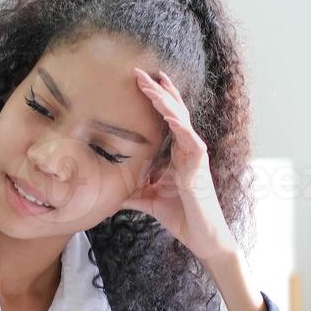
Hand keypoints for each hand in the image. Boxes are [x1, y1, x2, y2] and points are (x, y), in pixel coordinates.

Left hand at [119, 67, 236, 262]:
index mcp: (178, 154)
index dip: (158, 99)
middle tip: (141, 72)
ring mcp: (195, 157)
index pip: (169, 118)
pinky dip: (181, 127)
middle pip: (175, 112)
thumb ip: (131, 193)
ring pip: (182, 120)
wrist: (203, 238)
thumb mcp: (148, 201)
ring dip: (167, 102)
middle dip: (159, 91)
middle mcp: (188, 150)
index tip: (143, 81)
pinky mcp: (200, 169)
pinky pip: (191, 142)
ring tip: (153, 85)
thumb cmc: (182, 217)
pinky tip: (170, 116)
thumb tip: (108, 193)